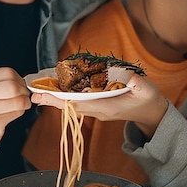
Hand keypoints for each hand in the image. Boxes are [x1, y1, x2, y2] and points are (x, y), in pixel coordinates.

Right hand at [0, 67, 31, 159]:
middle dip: (23, 90)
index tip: (20, 84)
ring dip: (24, 102)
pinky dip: (20, 112)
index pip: (6, 72)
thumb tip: (24, 80)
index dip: (19, 78)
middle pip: (12, 86)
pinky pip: (16, 113)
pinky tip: (13, 113)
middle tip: (24, 95)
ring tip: (20, 104)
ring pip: (17, 100)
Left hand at [31, 74, 167, 138]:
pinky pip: (78, 101)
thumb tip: (124, 73)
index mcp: (107, 108)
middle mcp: (98, 110)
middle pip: (71, 105)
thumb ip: (136, 82)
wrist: (152, 113)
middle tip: (34, 94)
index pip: (80, 103)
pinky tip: (57, 89)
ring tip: (39, 91)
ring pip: (72, 104)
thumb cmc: (149, 100)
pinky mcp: (98, 106)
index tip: (47, 96)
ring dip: (56, 98)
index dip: (63, 99)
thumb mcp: (146, 90)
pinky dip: (66, 96)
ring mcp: (97, 110)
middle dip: (52, 99)